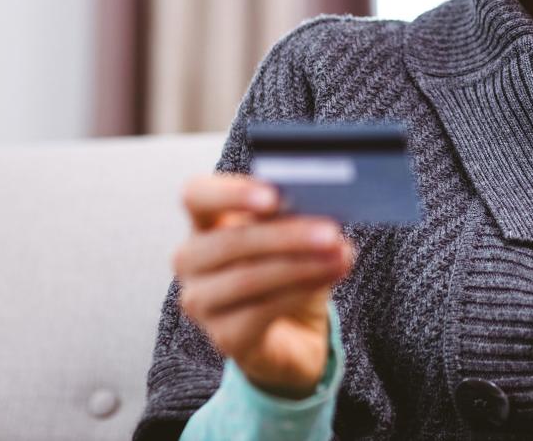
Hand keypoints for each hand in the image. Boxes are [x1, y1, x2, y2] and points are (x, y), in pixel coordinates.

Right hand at [173, 173, 356, 397]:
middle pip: (229, 242)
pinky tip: (328, 278)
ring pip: (247, 278)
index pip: (197, 196)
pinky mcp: (223, 337)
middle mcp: (192, 261)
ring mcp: (201, 302)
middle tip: (331, 232)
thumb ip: (296, 216)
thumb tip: (321, 205)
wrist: (296, 331)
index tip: (273, 197)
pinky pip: (261, 312)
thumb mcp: (295, 236)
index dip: (230, 194)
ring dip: (301, 265)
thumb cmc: (290, 269)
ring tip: (340, 256)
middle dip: (286, 236)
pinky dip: (300, 292)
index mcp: (205, 222)